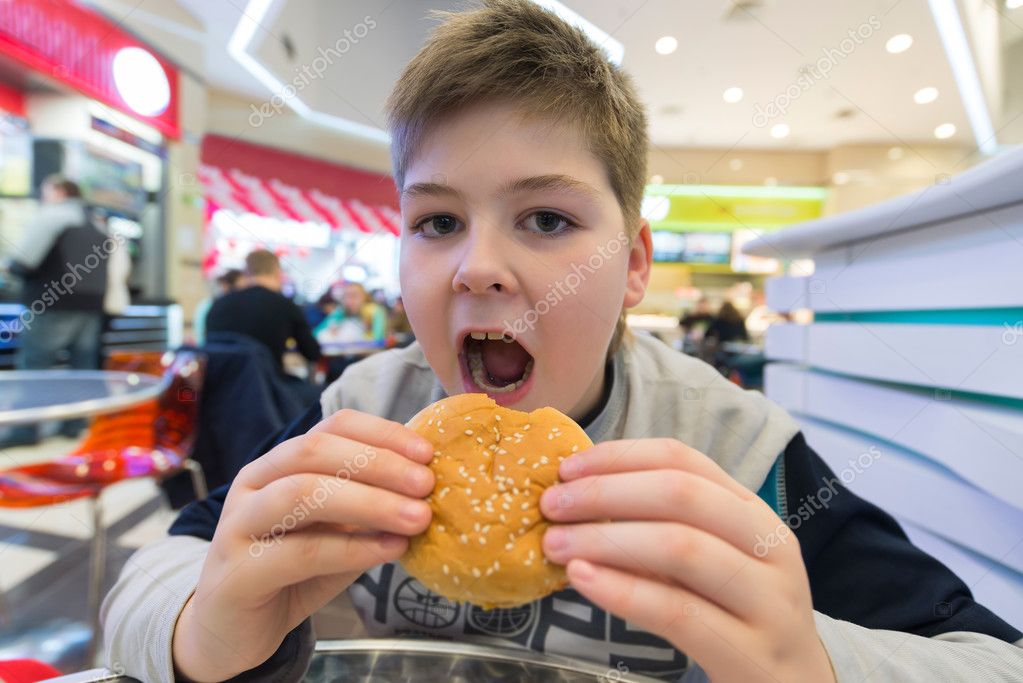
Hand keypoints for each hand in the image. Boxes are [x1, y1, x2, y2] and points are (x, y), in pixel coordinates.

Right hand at [172, 410, 434, 681]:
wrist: (233, 630)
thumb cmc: (291, 572)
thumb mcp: (336, 531)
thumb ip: (369, 508)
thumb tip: (427, 490)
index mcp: (278, 464)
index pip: (332, 427)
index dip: (381, 433)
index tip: (427, 452)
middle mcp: (253, 484)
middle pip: (315, 452)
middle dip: (378, 463)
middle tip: (427, 484)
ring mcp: (238, 525)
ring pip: (302, 493)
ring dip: (369, 501)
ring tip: (417, 517)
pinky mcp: (238, 573)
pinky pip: (300, 552)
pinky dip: (352, 548)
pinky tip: (390, 550)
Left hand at [539, 439, 834, 682]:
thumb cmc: (735, 615)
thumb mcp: (709, 561)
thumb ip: (660, 527)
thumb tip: (578, 497)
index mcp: (753, 512)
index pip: (683, 461)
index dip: (619, 457)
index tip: (566, 469)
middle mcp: (769, 546)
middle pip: (681, 495)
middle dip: (605, 494)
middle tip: (552, 507)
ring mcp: (768, 601)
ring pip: (681, 548)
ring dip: (607, 540)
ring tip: (556, 546)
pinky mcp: (752, 654)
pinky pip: (679, 612)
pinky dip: (623, 591)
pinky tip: (583, 581)